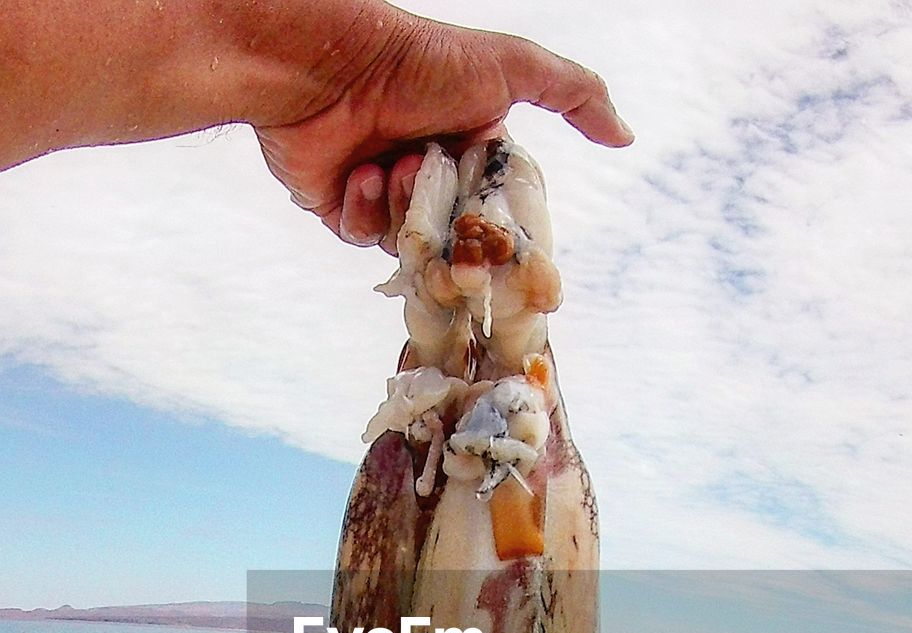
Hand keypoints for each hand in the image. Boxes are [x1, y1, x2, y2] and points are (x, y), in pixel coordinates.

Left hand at [253, 6, 632, 253]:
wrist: (332, 66)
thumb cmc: (420, 62)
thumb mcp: (512, 68)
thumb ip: (577, 94)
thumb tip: (626, 135)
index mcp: (471, 151)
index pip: (497, 211)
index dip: (498, 227)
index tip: (498, 233)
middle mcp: (431, 176)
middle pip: (455, 239)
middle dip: (449, 222)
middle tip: (441, 196)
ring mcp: (387, 196)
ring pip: (410, 243)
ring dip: (403, 206)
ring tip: (392, 160)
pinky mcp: (344, 210)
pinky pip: (363, 238)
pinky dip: (365, 208)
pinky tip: (361, 171)